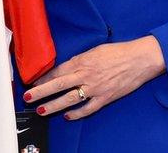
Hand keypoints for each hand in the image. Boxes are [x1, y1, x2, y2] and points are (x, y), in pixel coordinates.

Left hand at [23, 36, 165, 119]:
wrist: (139, 59)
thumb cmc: (119, 52)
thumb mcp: (95, 50)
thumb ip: (80, 59)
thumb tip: (68, 66)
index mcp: (82, 61)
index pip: (58, 71)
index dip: (44, 78)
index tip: (33, 82)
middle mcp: (86, 75)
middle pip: (58, 85)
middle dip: (41, 92)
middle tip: (28, 98)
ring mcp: (95, 88)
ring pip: (69, 99)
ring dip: (54, 106)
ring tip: (42, 111)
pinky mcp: (105, 98)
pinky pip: (88, 108)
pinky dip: (77, 114)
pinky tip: (68, 116)